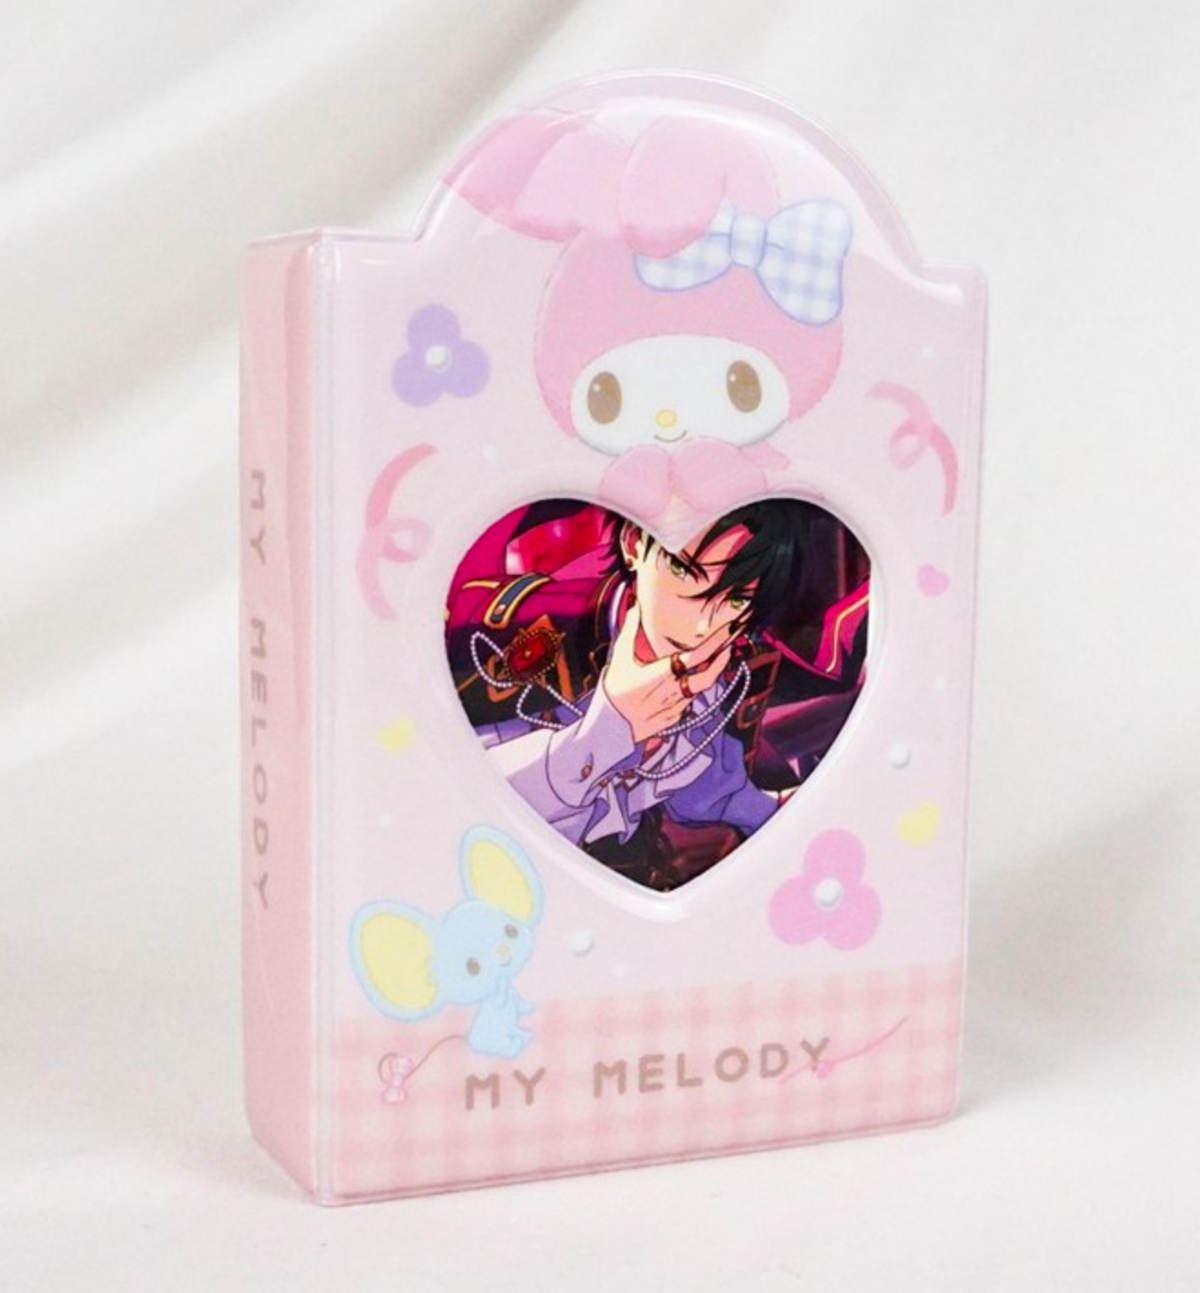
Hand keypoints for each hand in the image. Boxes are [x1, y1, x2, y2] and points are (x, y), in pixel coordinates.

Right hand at [601, 604, 733, 743]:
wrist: (608, 725)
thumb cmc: (613, 688)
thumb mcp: (620, 657)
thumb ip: (629, 629)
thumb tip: (635, 604)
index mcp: (659, 674)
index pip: (695, 658)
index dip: (714, 645)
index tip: (726, 632)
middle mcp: (671, 692)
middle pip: (706, 677)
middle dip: (722, 661)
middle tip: (729, 645)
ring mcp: (674, 708)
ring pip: (699, 690)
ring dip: (709, 674)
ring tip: (715, 659)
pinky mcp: (674, 719)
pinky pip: (689, 703)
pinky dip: (692, 690)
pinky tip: (691, 681)